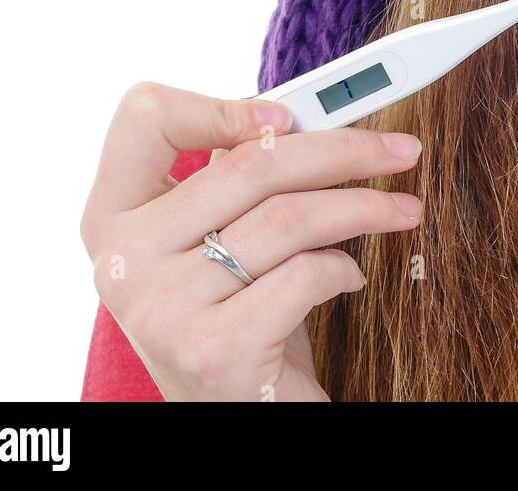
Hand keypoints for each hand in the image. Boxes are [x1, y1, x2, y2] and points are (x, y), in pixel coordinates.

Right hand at [80, 81, 423, 400]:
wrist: (239, 412)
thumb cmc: (236, 311)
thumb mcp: (219, 236)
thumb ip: (237, 175)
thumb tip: (308, 112)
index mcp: (113, 214)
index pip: (145, 116)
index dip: (219, 105)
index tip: (287, 117)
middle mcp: (124, 259)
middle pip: (249, 163)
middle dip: (343, 149)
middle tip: (401, 150)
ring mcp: (162, 308)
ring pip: (288, 218)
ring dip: (365, 207)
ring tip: (403, 209)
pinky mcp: (214, 351)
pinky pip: (304, 276)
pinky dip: (343, 270)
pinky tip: (350, 277)